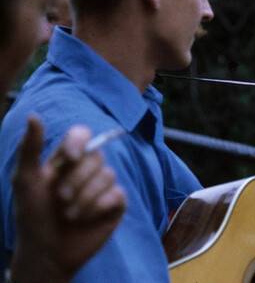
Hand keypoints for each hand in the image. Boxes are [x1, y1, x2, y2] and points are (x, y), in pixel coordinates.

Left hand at [10, 117, 126, 282]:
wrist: (45, 251)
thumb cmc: (32, 215)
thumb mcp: (25, 180)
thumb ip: (30, 148)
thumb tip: (32, 115)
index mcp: (67, 159)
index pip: (82, 134)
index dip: (79, 142)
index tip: (70, 157)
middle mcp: (88, 169)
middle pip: (96, 156)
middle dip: (76, 180)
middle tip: (60, 198)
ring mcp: (104, 186)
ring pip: (107, 176)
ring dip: (84, 198)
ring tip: (69, 214)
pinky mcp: (116, 204)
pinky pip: (116, 194)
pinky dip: (97, 207)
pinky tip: (85, 218)